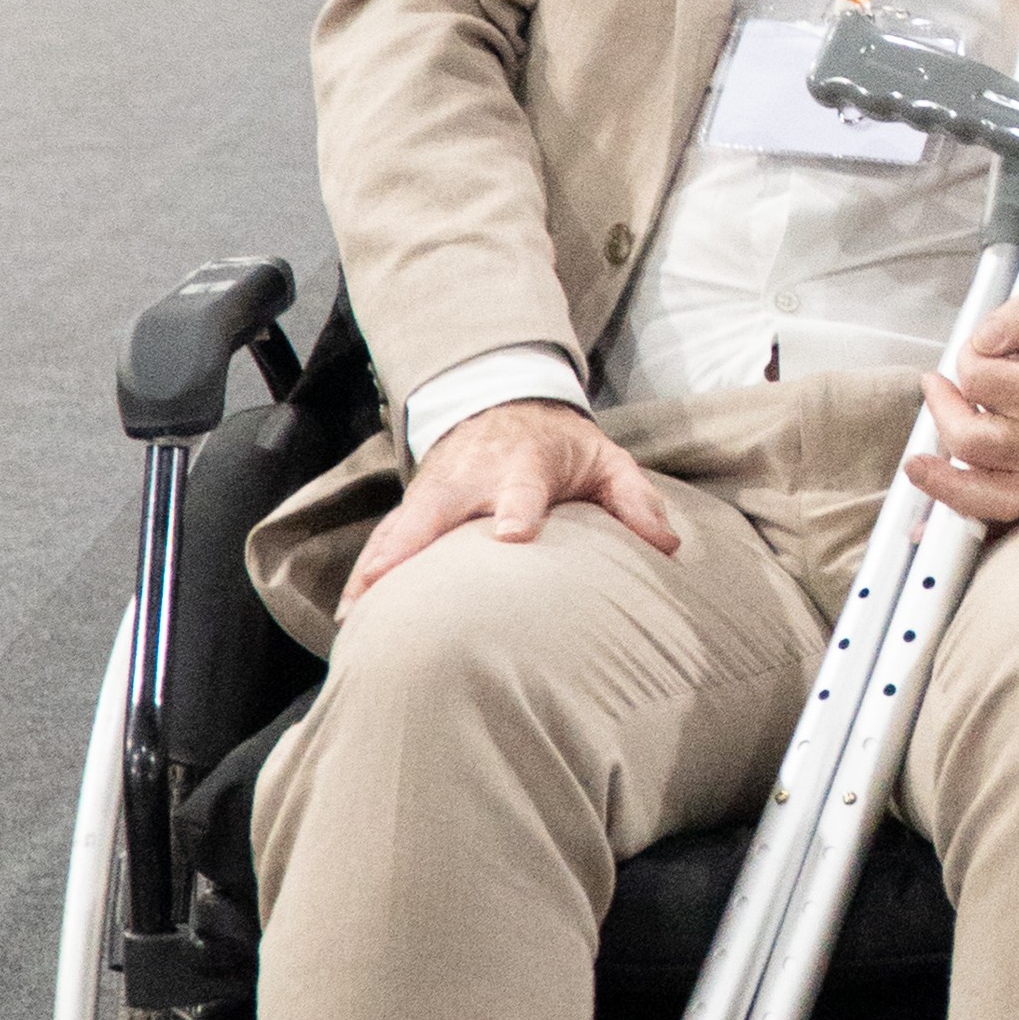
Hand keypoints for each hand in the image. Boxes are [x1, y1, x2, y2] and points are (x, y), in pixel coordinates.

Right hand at [343, 400, 678, 606]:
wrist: (505, 403)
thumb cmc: (561, 446)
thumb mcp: (606, 459)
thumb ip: (634, 500)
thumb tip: (666, 546)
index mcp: (526, 463)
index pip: (522, 487)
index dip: (517, 509)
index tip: (512, 536)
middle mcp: (473, 476)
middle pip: (438, 510)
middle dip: (413, 546)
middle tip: (389, 585)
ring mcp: (438, 490)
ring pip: (401, 528)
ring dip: (377, 568)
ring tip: (357, 616)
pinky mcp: (417, 505)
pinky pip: (388, 539)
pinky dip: (368, 572)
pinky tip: (352, 614)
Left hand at [913, 271, 1018, 526]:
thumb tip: (986, 339)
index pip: (981, 379)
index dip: (969, 354)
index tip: (982, 344)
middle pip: (971, 440)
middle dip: (943, 408)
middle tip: (937, 385)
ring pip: (982, 492)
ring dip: (941, 478)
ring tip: (917, 463)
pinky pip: (1000, 514)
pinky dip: (962, 512)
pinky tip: (928, 517)